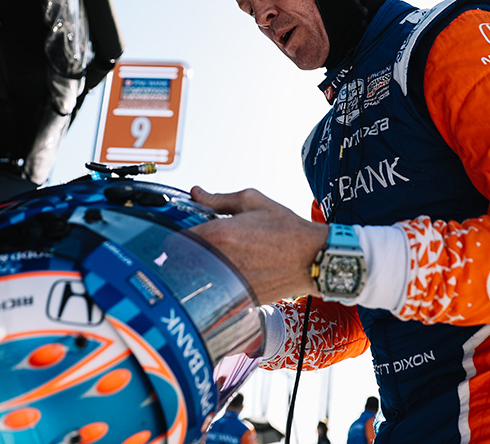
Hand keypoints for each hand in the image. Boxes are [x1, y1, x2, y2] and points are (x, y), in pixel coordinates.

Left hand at [189, 186, 327, 303]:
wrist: (313, 258)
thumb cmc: (287, 230)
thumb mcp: (253, 202)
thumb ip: (218, 199)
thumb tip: (196, 192)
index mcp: (219, 233)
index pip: (176, 239)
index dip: (179, 236)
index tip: (186, 235)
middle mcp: (219, 259)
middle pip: (181, 262)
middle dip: (186, 254)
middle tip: (200, 249)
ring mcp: (227, 281)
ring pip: (196, 280)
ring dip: (199, 271)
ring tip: (217, 263)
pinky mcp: (237, 297)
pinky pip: (214, 293)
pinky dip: (216, 286)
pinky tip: (231, 276)